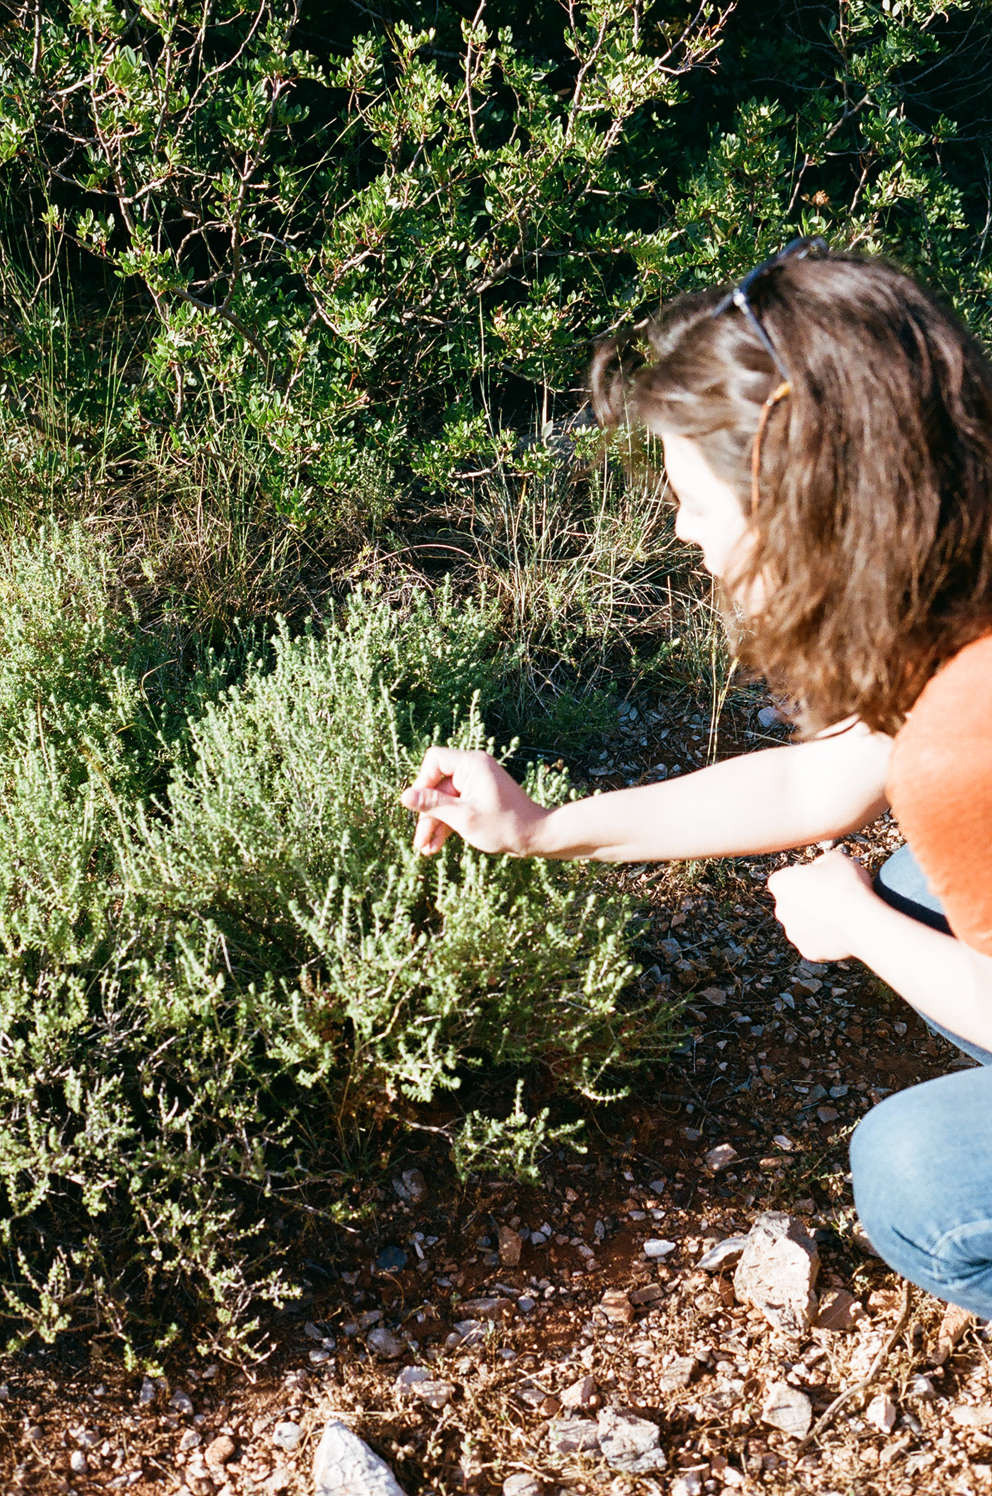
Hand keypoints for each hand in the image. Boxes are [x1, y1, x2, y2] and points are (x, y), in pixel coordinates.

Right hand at [400, 747, 546, 855]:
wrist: (536, 837)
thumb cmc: (504, 825)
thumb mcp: (463, 817)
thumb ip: (432, 805)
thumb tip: (404, 796)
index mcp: (472, 764)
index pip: (434, 761)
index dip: (422, 783)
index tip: (420, 807)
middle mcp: (473, 769)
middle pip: (437, 785)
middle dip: (427, 814)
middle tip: (419, 841)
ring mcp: (477, 784)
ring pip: (445, 800)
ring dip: (435, 824)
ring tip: (425, 850)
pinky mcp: (479, 798)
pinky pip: (456, 806)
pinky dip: (447, 824)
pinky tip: (436, 845)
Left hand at [767, 847, 876, 961]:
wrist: (861, 920)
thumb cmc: (846, 884)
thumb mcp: (837, 858)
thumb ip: (823, 861)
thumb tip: (822, 867)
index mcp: (780, 883)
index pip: (787, 877)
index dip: (805, 877)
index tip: (823, 878)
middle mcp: (780, 910)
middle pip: (793, 903)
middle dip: (808, 901)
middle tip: (833, 896)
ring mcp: (793, 933)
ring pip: (803, 924)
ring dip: (817, 920)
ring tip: (841, 914)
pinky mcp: (808, 951)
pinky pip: (816, 942)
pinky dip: (827, 938)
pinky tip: (843, 930)